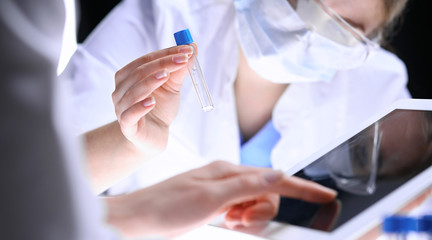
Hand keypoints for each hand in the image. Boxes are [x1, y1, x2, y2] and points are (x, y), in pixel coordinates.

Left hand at [105, 161, 336, 237]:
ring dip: (250, 218)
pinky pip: (241, 210)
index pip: (273, 178)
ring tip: (230, 223)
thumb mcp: (209, 197)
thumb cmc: (167, 206)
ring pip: (255, 204)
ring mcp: (221, 190)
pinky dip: (241, 219)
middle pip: (266, 194)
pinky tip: (228, 222)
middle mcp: (227, 178)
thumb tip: (276, 174)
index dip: (301, 187)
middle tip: (240, 222)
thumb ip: (246, 186)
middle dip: (262, 212)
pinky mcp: (215, 203)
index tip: (325, 195)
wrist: (138, 218)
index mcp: (228, 171)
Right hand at [112, 44, 195, 152]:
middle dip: (162, 64)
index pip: (146, 60)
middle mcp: (120, 90)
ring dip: (150, 82)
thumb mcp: (172, 87)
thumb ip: (180, 69)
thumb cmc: (160, 108)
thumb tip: (192, 46)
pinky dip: (140, 107)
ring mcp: (121, 108)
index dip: (166, 53)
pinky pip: (130, 115)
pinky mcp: (127, 126)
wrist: (154, 136)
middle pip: (139, 73)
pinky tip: (151, 102)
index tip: (187, 49)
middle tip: (183, 59)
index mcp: (128, 76)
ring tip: (166, 75)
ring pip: (133, 92)